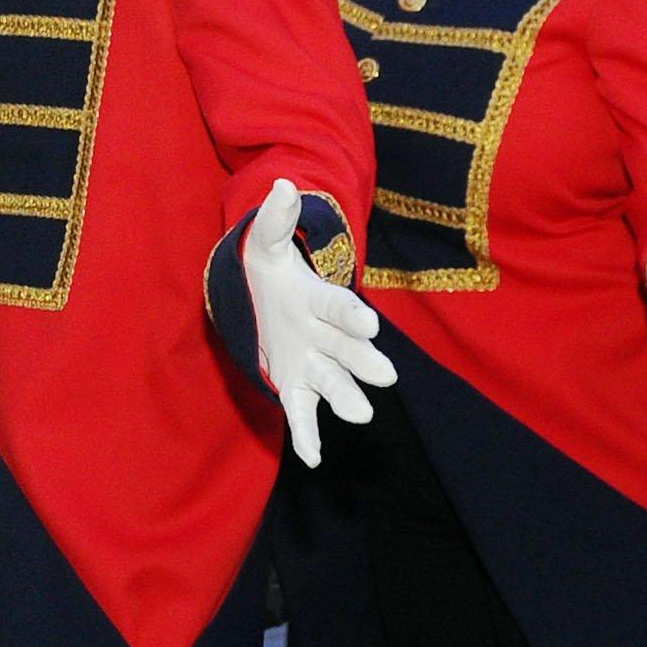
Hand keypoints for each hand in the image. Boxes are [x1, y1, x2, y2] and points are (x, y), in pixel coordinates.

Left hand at [241, 182, 392, 467]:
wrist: (261, 302)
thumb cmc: (269, 272)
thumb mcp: (264, 244)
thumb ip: (274, 221)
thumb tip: (282, 187)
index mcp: (318, 300)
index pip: (338, 307)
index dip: (351, 316)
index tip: (368, 325)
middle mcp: (323, 336)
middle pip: (346, 350)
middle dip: (363, 362)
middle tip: (385, 376)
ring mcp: (312, 363)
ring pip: (332, 383)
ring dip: (346, 398)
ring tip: (362, 415)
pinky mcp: (296, 387)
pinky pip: (303, 414)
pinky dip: (308, 436)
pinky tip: (312, 459)